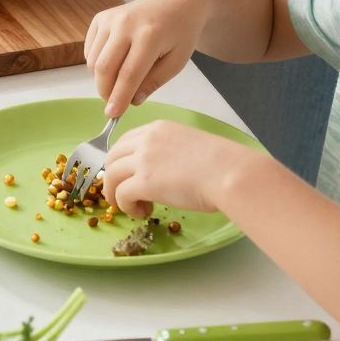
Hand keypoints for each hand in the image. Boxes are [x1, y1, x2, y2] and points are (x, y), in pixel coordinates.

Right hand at [85, 0, 206, 120]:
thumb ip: (154, 82)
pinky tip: (114, 63)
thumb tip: (132, 101)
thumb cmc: (180, 33)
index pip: (128, 74)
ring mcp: (110, 18)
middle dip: (106, 92)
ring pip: (93, 61)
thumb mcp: (177, 62)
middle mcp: (125, 24)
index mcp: (149, 36)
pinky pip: (90, 50)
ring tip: (120, 81)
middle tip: (114, 103)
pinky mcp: (101, 18)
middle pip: (104, 67)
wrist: (175, 2)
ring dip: (102, 79)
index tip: (113, 115)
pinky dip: (97, 64)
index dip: (119, 97)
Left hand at [104, 118, 245, 221]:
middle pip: (111, 157)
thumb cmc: (221, 164)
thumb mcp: (189, 146)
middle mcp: (146, 140)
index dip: (121, 161)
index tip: (126, 175)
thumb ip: (168, 153)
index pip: (125, 141)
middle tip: (126, 194)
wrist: (229, 173)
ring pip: (111, 176)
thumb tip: (162, 173)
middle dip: (113, 178)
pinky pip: (121, 195)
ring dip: (117, 195)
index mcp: (158, 128)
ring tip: (134, 207)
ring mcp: (143, 160)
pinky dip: (127, 206)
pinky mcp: (144, 182)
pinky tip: (143, 212)